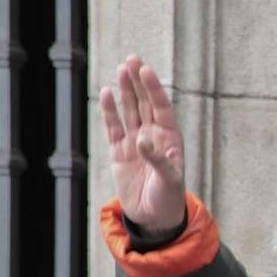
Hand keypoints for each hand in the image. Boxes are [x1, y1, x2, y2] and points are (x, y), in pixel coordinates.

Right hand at [99, 55, 187, 234]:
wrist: (154, 217)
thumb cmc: (169, 198)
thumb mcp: (169, 180)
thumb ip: (158, 159)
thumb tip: (142, 139)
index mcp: (171, 139)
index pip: (161, 108)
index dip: (154, 89)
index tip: (146, 71)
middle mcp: (153, 136)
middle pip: (145, 103)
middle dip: (139, 82)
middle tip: (133, 59)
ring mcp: (135, 142)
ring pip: (130, 110)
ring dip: (125, 91)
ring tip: (121, 69)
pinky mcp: (119, 151)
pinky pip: (113, 126)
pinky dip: (109, 111)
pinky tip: (106, 93)